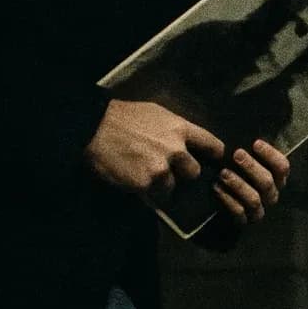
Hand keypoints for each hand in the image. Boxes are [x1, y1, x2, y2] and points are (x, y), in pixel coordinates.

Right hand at [85, 99, 223, 195]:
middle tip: (170, 172)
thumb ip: (174, 129)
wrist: (94, 128)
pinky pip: (153, 195)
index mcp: (180, 128)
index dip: (213, 155)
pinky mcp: (146, 184)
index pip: (212, 145)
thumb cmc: (123, 117)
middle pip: (194, 172)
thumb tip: (185, 143)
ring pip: (173, 187)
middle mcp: (176, 149)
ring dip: (163, 185)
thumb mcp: (156, 114)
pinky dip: (146, 192)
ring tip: (146, 177)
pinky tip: (134, 181)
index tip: (211, 160)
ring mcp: (161, 168)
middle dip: (183, 174)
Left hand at [213, 139, 289, 224]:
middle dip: (252, 167)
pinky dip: (227, 200)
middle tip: (236, 154)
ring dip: (238, 184)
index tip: (255, 143)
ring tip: (223, 173)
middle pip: (267, 182)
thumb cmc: (237, 172)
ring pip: (254, 199)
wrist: (222, 200)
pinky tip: (216, 188)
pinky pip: (239, 213)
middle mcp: (271, 195)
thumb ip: (250, 150)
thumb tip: (248, 133)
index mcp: (277, 179)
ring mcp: (258, 210)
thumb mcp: (246, 159)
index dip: (271, 155)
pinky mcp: (244, 221)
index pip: (282, 167)